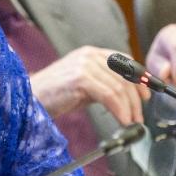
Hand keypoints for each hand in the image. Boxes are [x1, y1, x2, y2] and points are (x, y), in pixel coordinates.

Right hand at [29, 46, 147, 125]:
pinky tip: (122, 120)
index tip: (146, 96)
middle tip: (139, 116)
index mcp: (91, 53)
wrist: (29, 99)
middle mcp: (89, 55)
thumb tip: (125, 96)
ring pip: (119, 86)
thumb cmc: (53, 95)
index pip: (125, 61)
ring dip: (129, 107)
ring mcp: (84, 65)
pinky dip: (120, 109)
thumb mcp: (83, 85)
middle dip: (136, 98)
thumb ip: (102, 84)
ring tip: (131, 122)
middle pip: (126, 74)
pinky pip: (109, 95)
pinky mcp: (80, 79)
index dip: (139, 79)